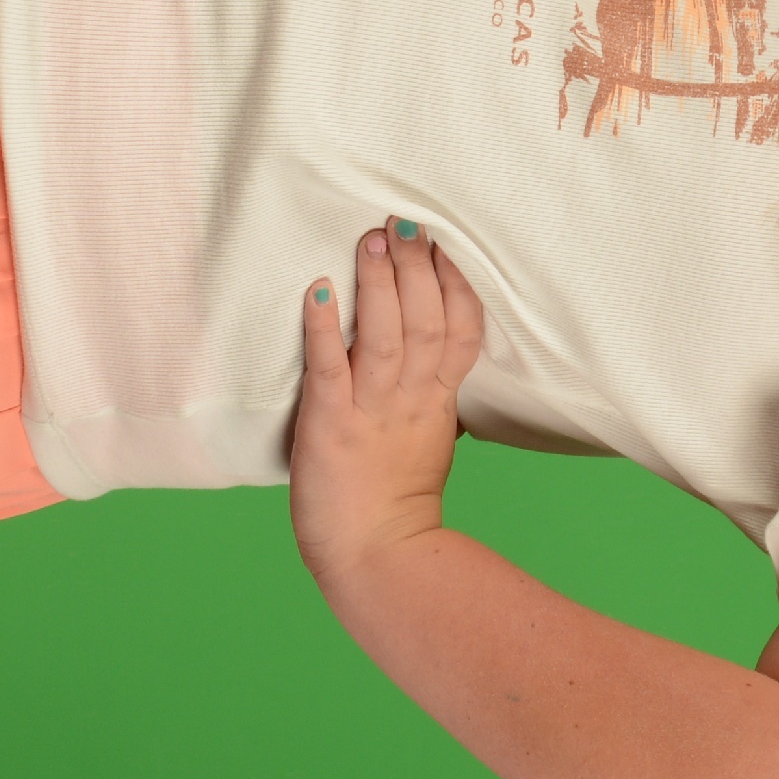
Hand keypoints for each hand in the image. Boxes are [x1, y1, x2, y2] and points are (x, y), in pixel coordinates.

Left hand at [292, 220, 487, 581]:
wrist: (376, 557)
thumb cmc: (398, 504)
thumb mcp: (431, 441)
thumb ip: (433, 399)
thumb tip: (437, 366)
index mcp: (437, 401)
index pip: (462, 332)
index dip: (458, 285)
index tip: (449, 244)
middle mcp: (409, 399)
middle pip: (425, 321)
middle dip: (418, 268)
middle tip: (406, 221)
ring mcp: (370, 411)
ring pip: (383, 335)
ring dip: (378, 285)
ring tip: (372, 241)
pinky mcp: (330, 426)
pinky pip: (329, 369)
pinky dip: (323, 329)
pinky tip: (316, 292)